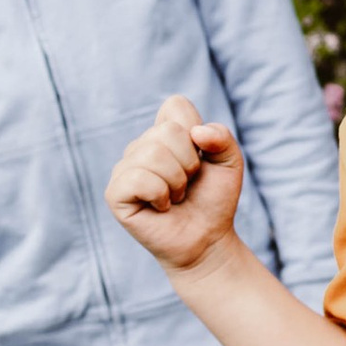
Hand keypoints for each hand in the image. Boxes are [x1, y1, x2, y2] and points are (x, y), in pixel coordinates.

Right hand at [105, 94, 244, 271]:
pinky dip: (160, 195)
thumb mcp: (230, 162)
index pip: (175, 106)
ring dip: (177, 182)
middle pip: (167, 131)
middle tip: (188, 184)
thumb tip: (196, 133)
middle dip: (190, 163)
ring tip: (176, 197)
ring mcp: (124, 169)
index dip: (195, 131)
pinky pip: (139, 179)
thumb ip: (222, 137)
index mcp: (162, 133)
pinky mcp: (115, 194)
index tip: (200, 156)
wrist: (207, 239)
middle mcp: (140, 147)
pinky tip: (162, 207)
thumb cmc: (213, 200)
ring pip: (153, 154)